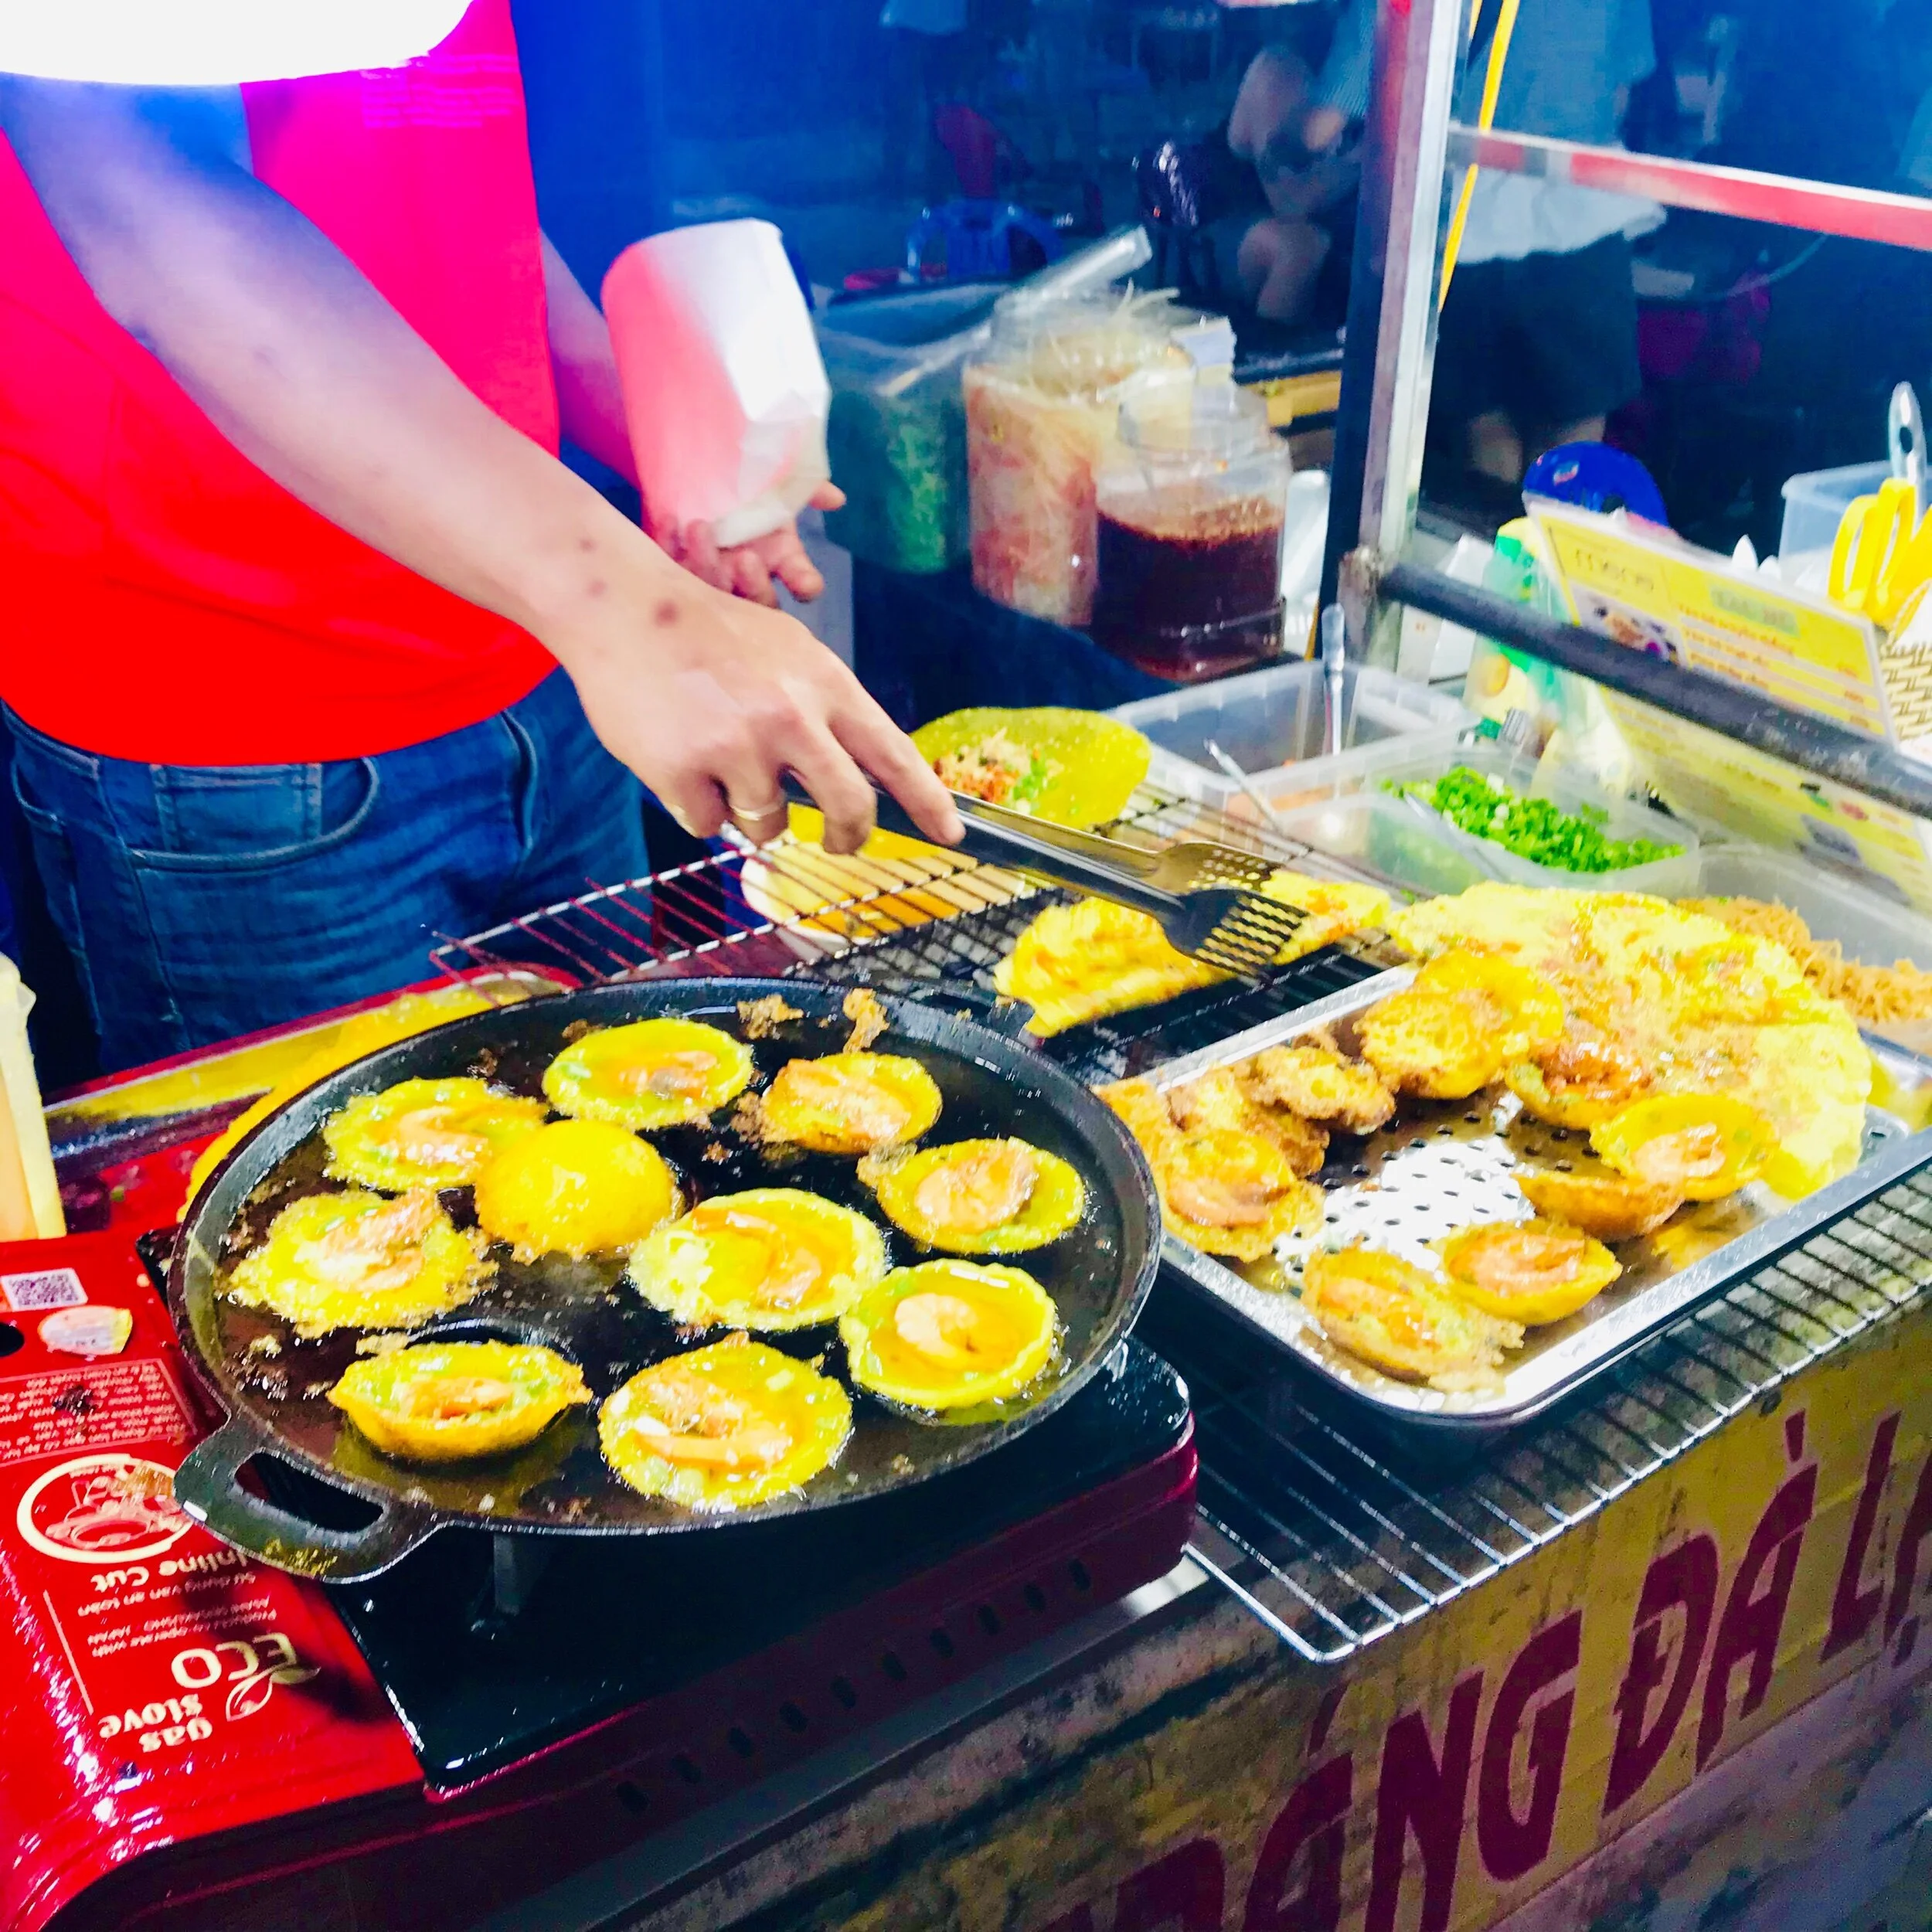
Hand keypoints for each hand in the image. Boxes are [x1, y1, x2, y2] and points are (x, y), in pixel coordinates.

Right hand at [556, 566, 959, 857]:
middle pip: (850, 809)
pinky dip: (697, 806)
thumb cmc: (708, 634)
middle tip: (838, 843)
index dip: (928, 801)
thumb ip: (823, 712)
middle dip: (849, 837)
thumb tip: (855, 784)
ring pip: (769, 824)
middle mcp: (791, 717)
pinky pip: (709, 826)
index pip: (893, 753)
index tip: (950, 834)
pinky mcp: (683, 772)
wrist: (622, 606)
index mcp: (825, 684)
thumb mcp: (787, 653)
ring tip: (718, 757)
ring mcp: (737, 747)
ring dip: (750, 810)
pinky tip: (678, 759)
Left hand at [667, 483, 846, 607]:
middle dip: (755, 586)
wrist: (701, 459)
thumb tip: (837, 499)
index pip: (803, 585)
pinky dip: (670, 548)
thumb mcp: (779, 476)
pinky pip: (671, 571)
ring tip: (700, 528)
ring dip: (709, 568)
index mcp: (782, 557)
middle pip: (761, 604)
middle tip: (745, 558)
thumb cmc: (748, 477)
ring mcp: (713, 576)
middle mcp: (750, 575)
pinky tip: (671, 522)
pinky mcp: (676, 567)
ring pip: (715, 595)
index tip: (803, 581)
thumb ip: (809, 486)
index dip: (805, 587)